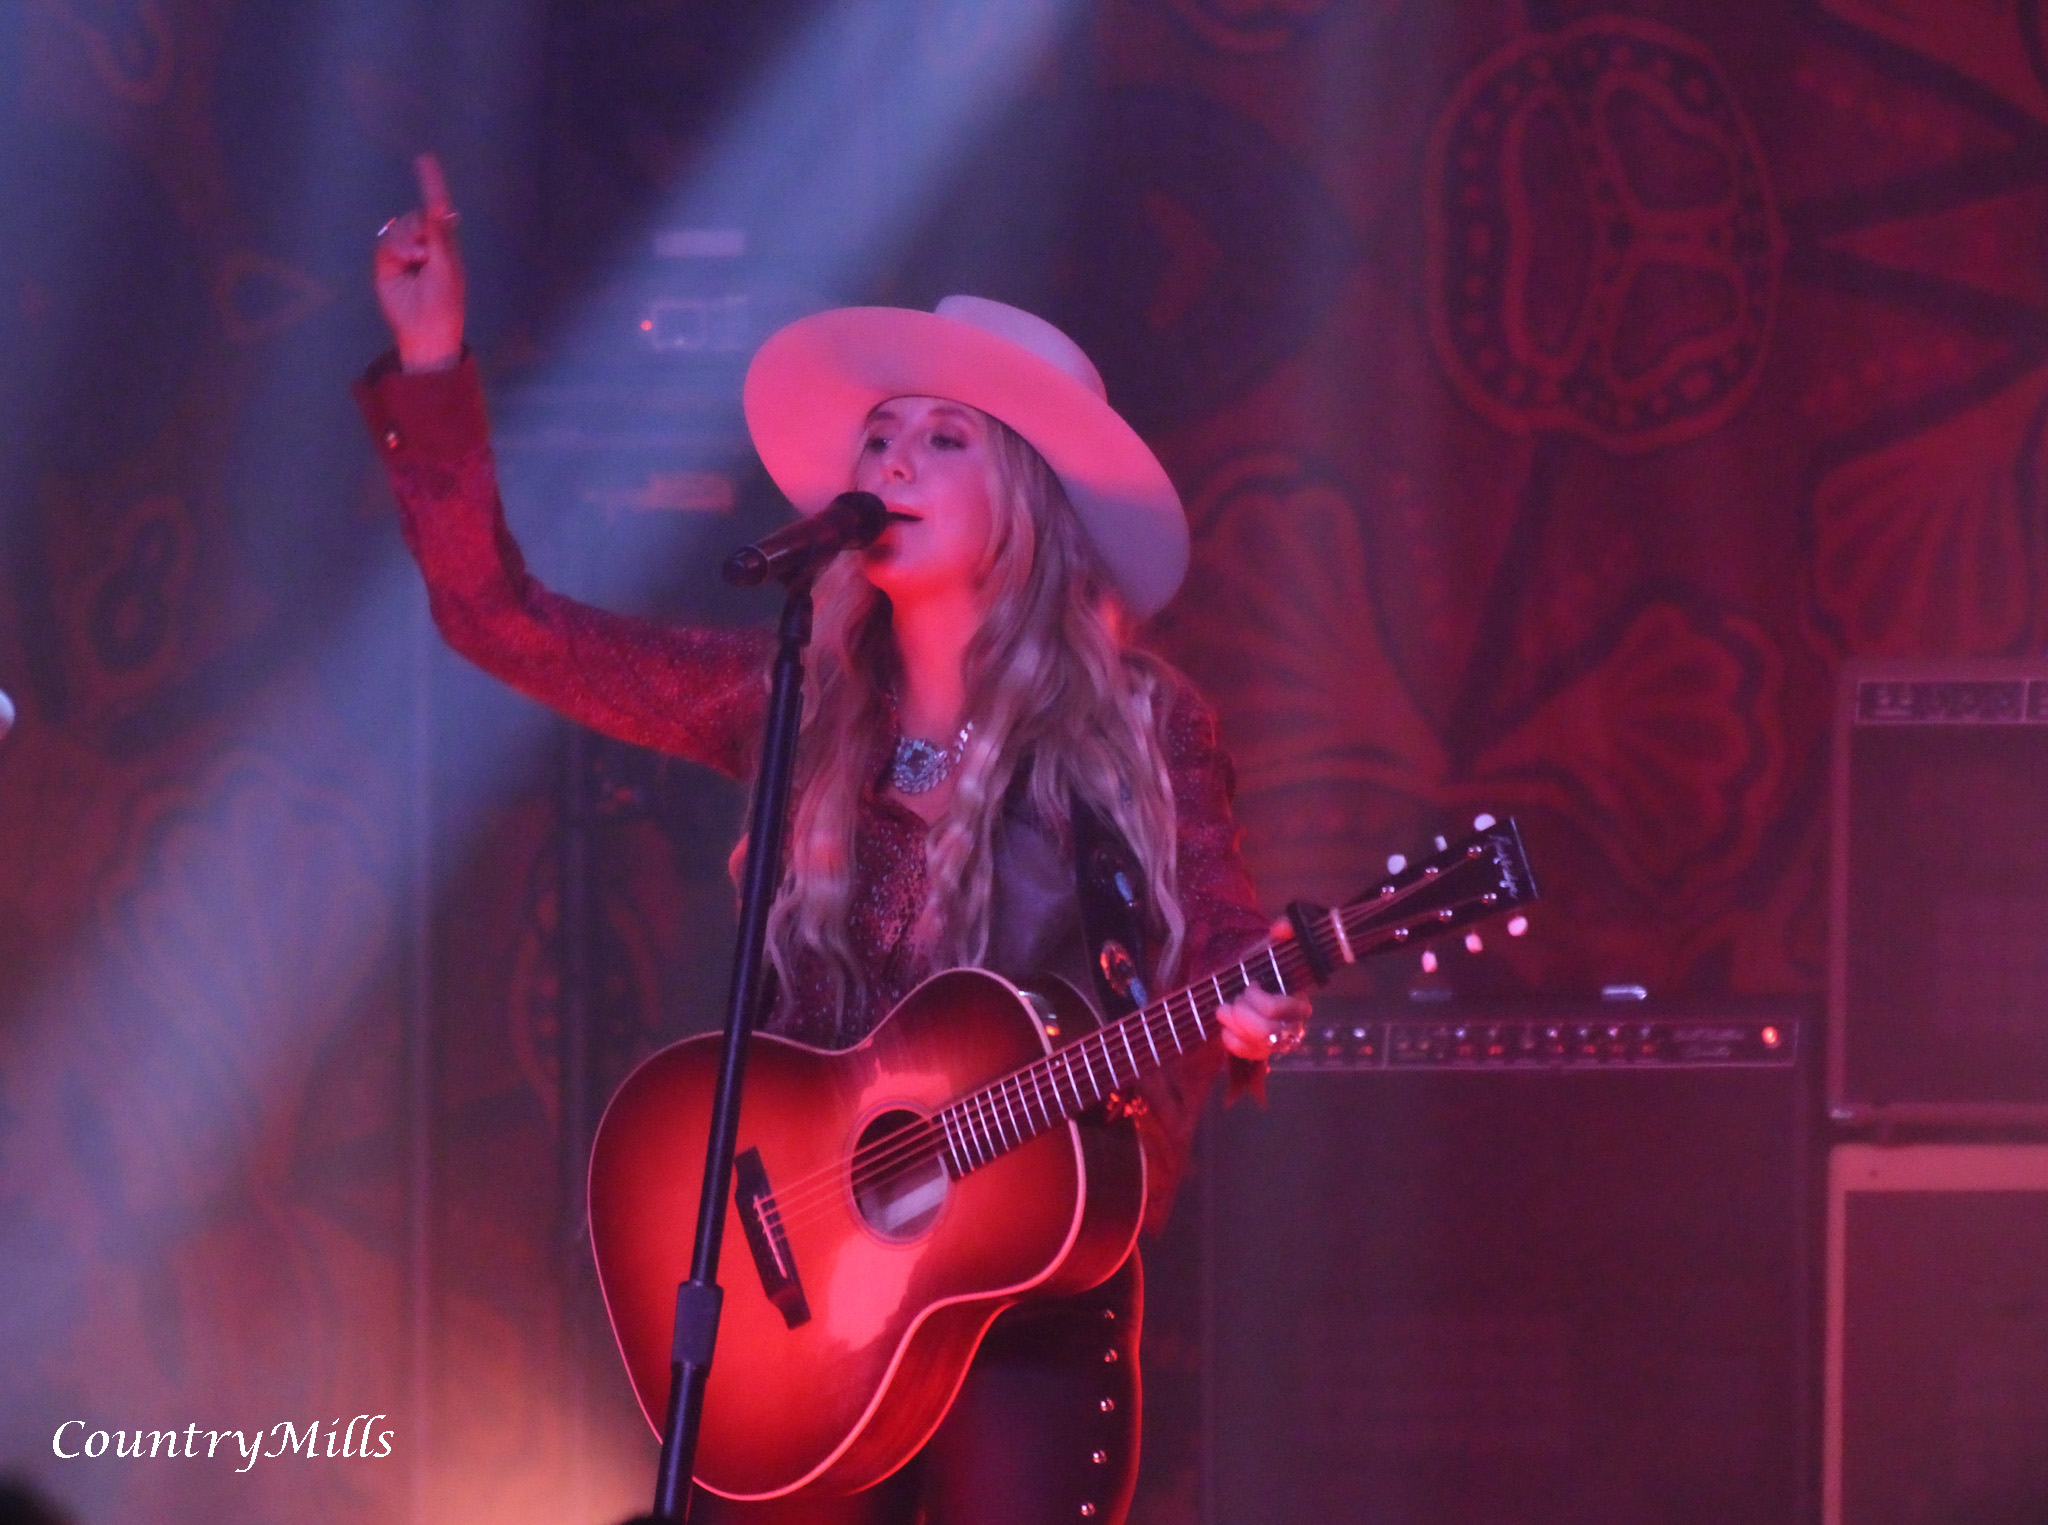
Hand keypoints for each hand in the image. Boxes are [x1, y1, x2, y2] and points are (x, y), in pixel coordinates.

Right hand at [374, 153, 465, 372]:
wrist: (424, 330)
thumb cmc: (445, 304)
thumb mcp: (446, 268)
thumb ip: (440, 236)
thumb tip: (438, 206)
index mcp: (444, 245)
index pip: (437, 210)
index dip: (431, 185)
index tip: (425, 159)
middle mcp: (424, 245)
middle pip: (415, 216)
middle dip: (419, 228)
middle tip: (426, 252)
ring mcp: (404, 253)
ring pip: (400, 227)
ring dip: (408, 240)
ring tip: (416, 261)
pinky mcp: (387, 262)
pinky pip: (387, 241)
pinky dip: (396, 247)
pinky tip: (405, 261)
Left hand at [1213, 919, 1312, 1060]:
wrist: (1253, 984)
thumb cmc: (1265, 967)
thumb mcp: (1273, 946)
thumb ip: (1285, 931)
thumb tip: (1282, 927)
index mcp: (1300, 1003)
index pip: (1275, 1009)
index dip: (1256, 998)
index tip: (1250, 984)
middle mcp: (1294, 1027)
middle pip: (1265, 1030)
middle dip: (1242, 1014)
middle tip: (1232, 1000)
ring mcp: (1279, 1043)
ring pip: (1257, 1045)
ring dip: (1235, 1026)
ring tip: (1224, 1010)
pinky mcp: (1263, 1053)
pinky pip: (1247, 1054)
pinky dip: (1232, 1042)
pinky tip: (1227, 1028)